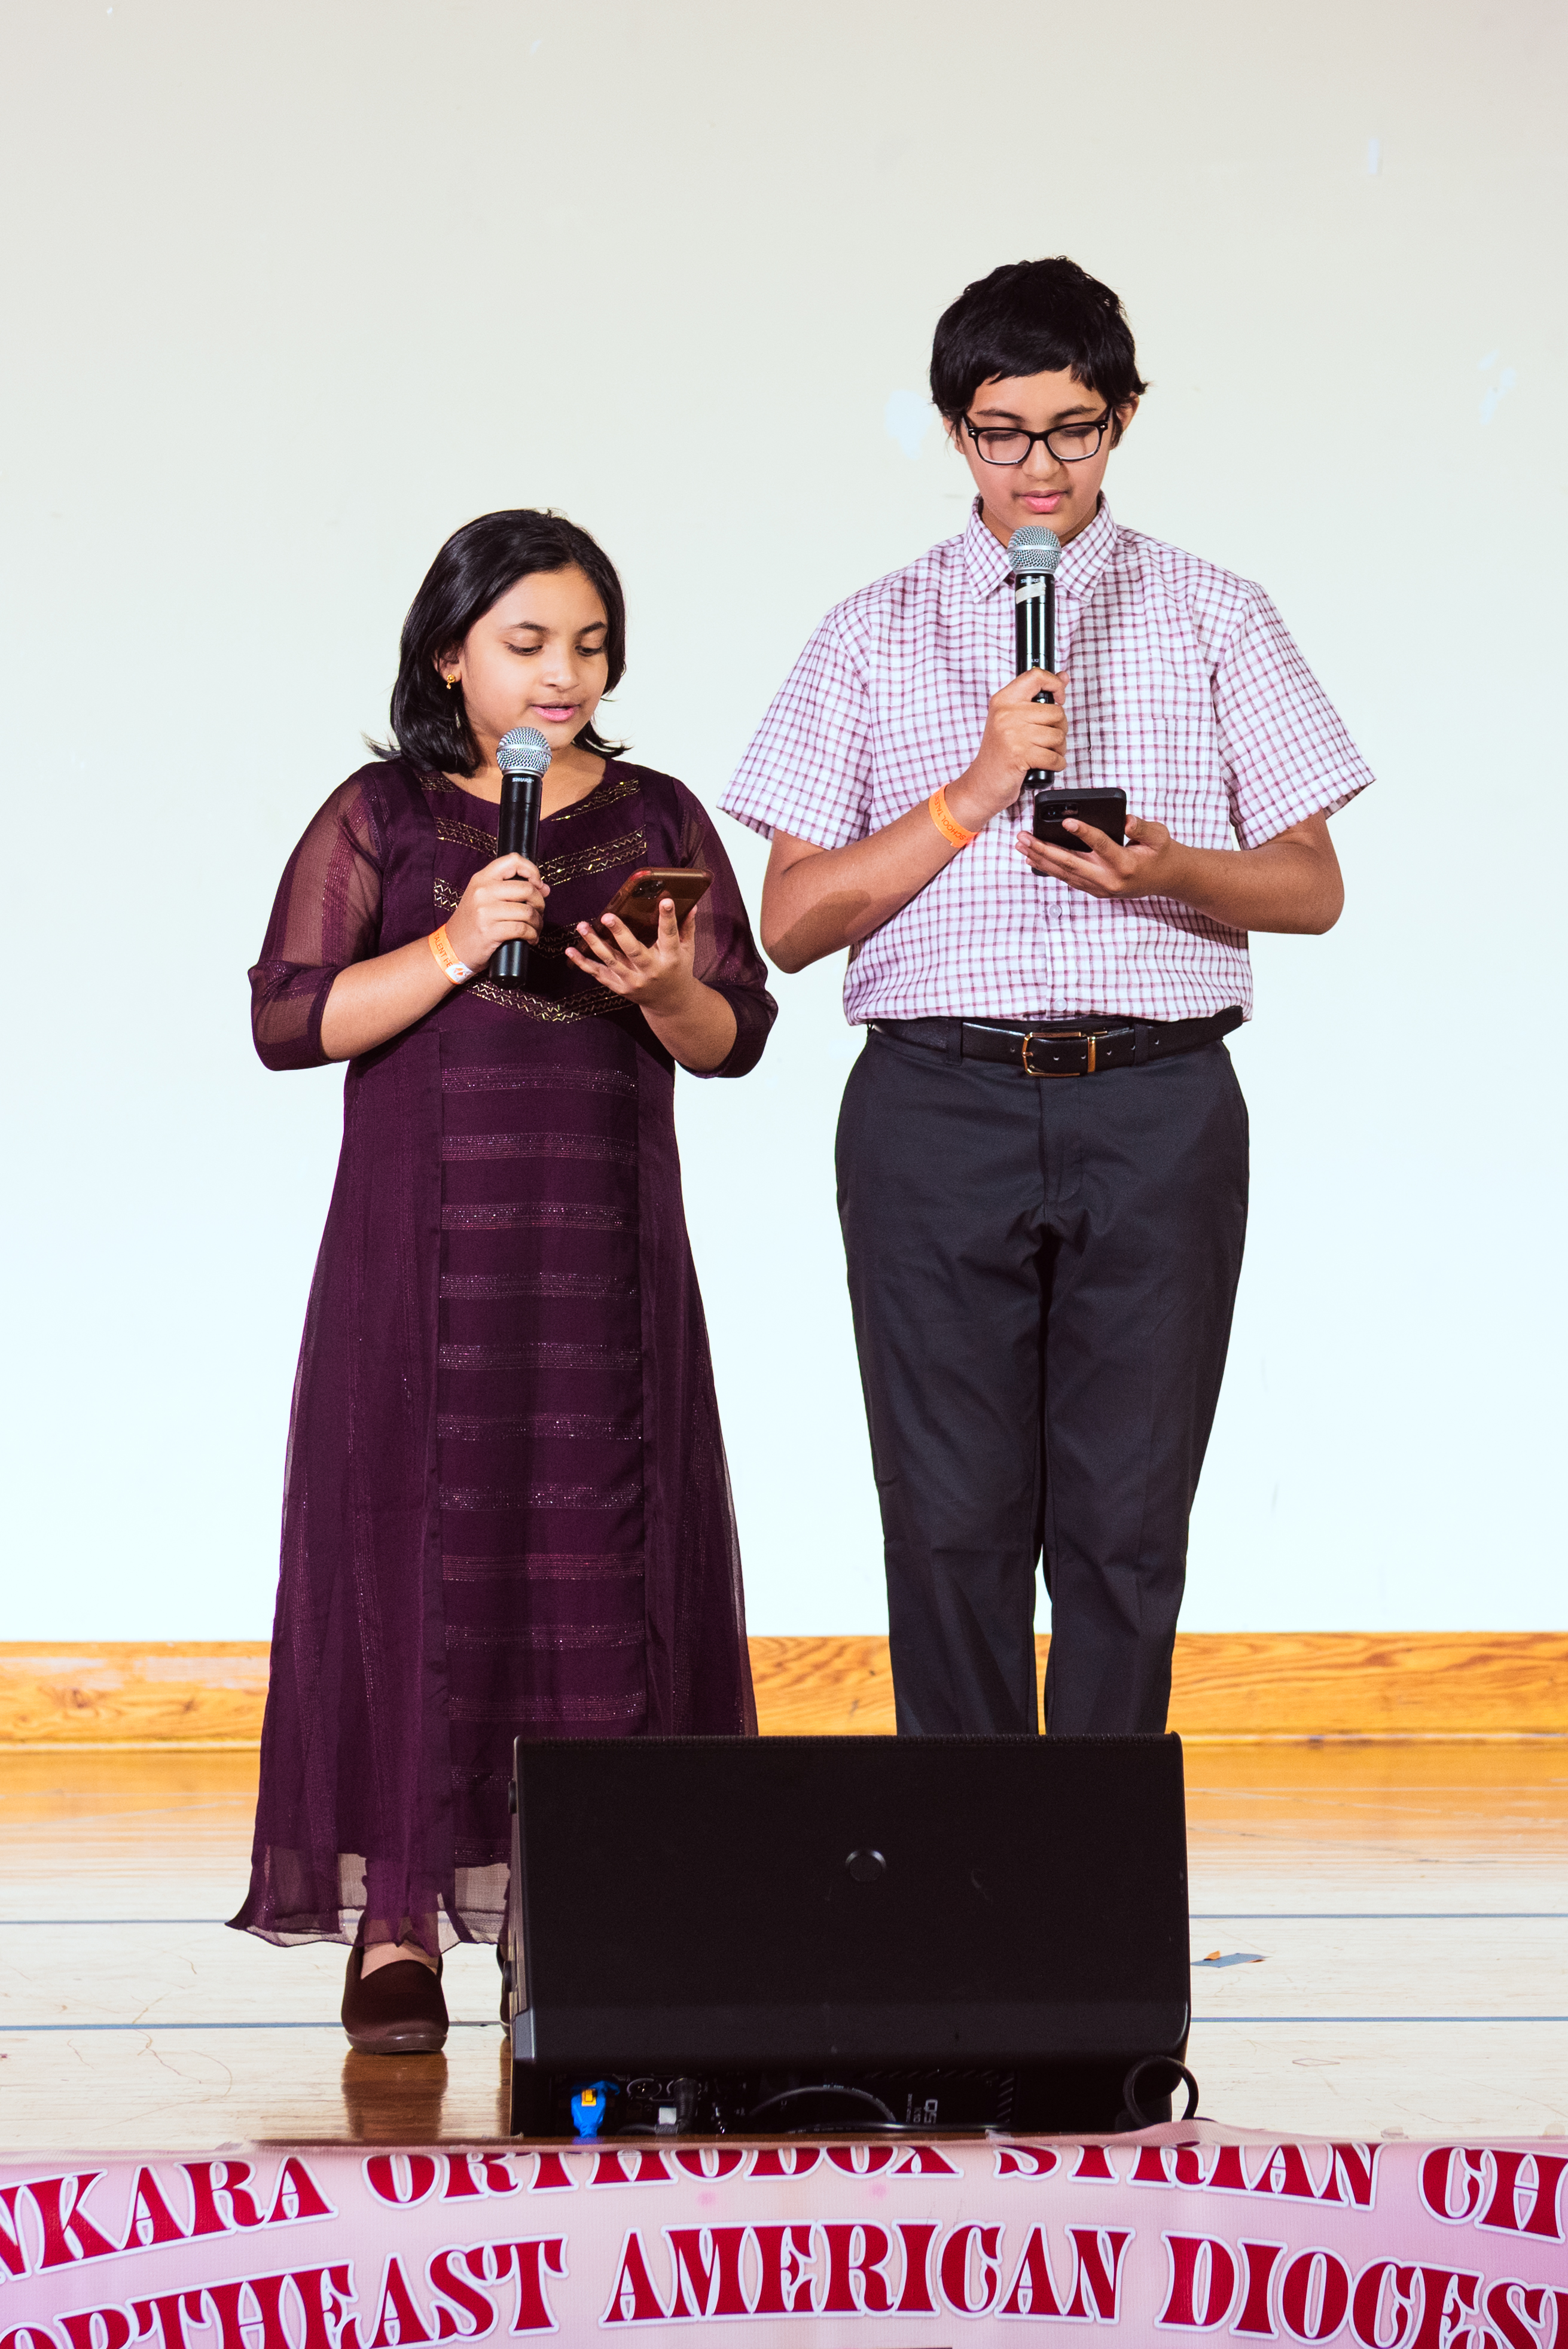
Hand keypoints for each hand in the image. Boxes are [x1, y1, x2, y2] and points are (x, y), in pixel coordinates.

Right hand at [445, 853, 547, 966]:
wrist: (452, 947)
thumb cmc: (472, 922)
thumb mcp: (483, 898)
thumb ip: (509, 889)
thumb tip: (544, 889)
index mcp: (482, 879)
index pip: (513, 861)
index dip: (532, 871)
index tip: (538, 885)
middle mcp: (483, 891)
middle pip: (527, 889)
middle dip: (540, 903)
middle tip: (539, 913)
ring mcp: (485, 912)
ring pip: (527, 911)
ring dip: (538, 922)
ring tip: (535, 928)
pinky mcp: (490, 931)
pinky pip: (522, 929)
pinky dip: (532, 935)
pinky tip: (531, 939)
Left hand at [565, 896, 700, 1011]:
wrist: (669, 1003)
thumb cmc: (678, 970)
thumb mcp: (687, 951)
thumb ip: (687, 928)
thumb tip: (691, 904)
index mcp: (670, 959)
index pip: (669, 936)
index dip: (668, 918)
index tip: (666, 901)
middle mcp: (650, 971)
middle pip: (633, 950)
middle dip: (619, 933)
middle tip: (607, 916)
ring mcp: (633, 981)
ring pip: (611, 961)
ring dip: (594, 943)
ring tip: (582, 926)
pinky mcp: (620, 987)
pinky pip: (599, 974)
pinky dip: (583, 963)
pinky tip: (571, 951)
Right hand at [946, 669, 1067, 829]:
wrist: (980, 784)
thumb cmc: (999, 753)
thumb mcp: (1012, 720)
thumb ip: (1038, 698)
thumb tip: (1063, 676)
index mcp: (1003, 700)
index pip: (1036, 676)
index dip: (1055, 684)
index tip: (1059, 698)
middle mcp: (1006, 713)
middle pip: (1056, 712)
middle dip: (1060, 729)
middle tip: (1048, 739)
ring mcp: (1012, 734)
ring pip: (1058, 735)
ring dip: (1059, 749)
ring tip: (1045, 753)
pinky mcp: (1020, 755)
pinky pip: (1054, 757)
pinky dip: (1057, 764)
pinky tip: (1047, 765)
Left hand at [1015, 812, 1183, 898]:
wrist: (1165, 879)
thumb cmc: (1160, 853)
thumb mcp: (1159, 836)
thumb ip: (1142, 828)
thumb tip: (1126, 821)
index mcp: (1126, 864)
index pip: (1101, 845)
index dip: (1084, 832)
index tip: (1067, 821)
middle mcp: (1109, 880)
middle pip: (1071, 864)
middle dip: (1045, 849)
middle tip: (1025, 837)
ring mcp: (1100, 888)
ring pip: (1065, 873)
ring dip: (1041, 859)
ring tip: (1022, 846)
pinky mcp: (1095, 890)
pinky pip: (1068, 879)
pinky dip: (1049, 868)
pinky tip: (1035, 858)